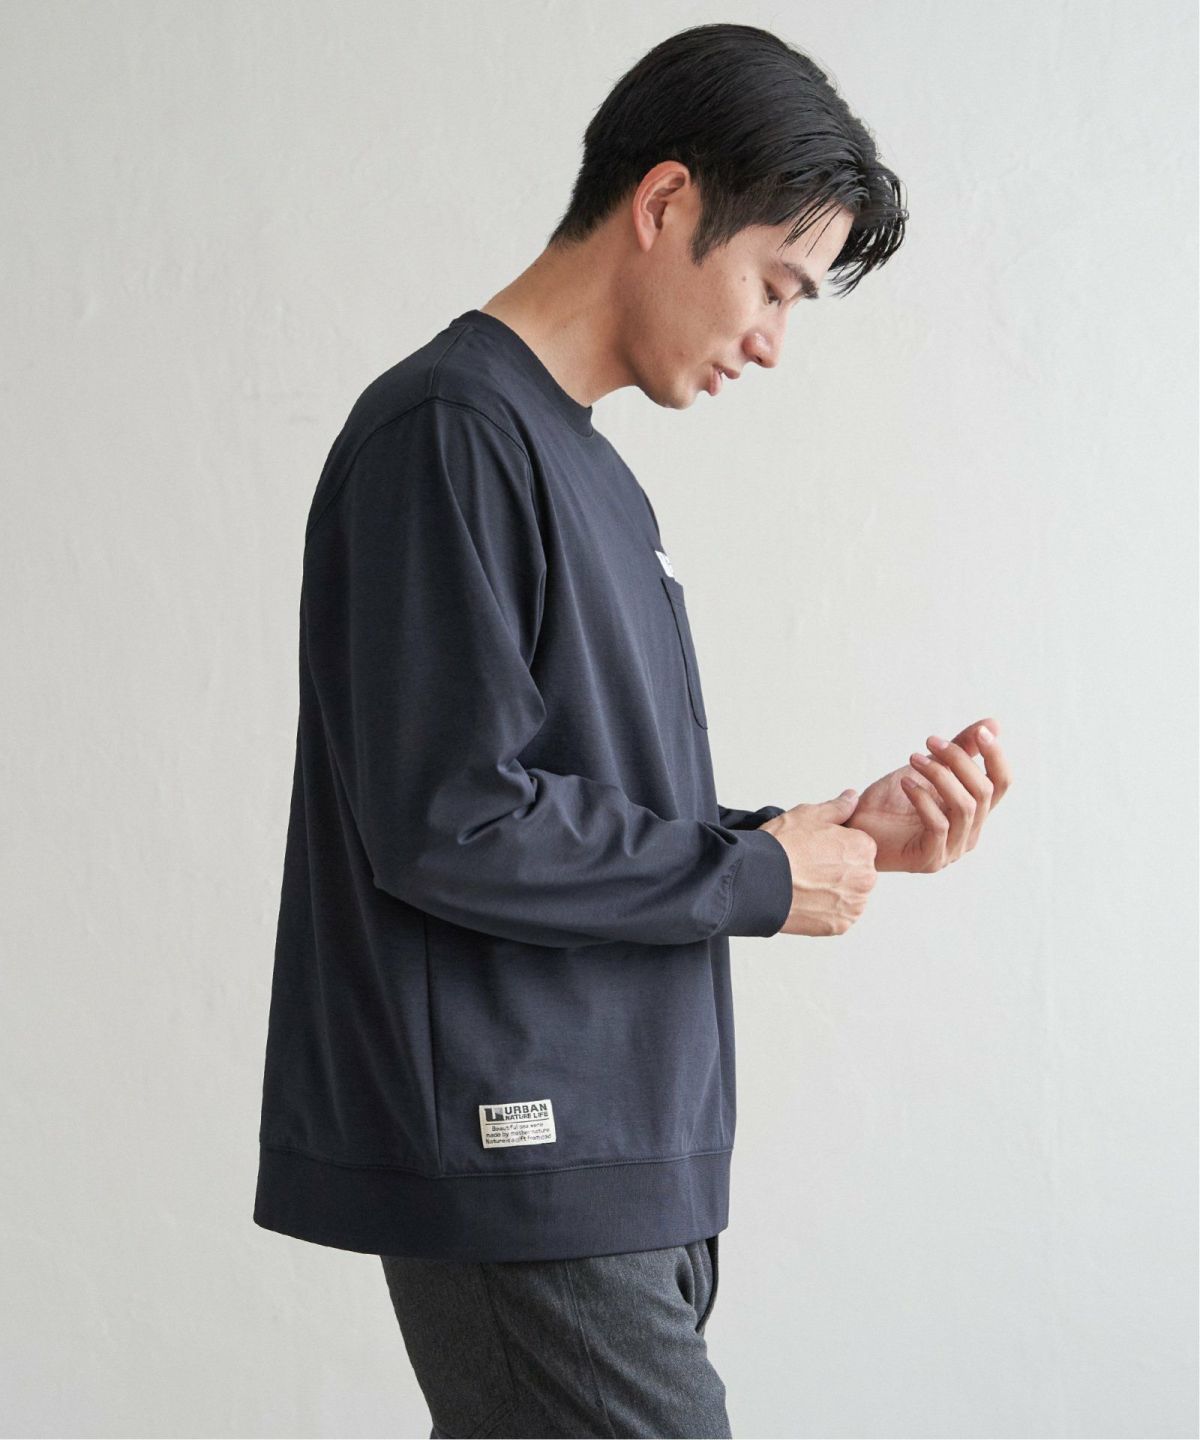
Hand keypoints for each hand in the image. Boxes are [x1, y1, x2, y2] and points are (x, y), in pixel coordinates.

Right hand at [759, 789, 878, 934]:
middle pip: (857, 872)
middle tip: (809, 866)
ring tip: (805, 884)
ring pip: (848, 895)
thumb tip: (852, 797)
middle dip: (838, 870)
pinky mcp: (839, 925)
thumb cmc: (782, 847)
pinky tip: (806, 899)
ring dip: (833, 892)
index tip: (818, 849)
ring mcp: (854, 904)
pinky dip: (824, 910)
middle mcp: (866, 877)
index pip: (859, 847)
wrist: (759, 880)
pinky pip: (837, 916)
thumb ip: (838, 807)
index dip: (836, 846)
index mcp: (863, 848)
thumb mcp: (810, 814)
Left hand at [842, 717, 1011, 872]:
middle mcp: (969, 833)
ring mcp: (951, 850)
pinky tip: (905, 784)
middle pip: (984, 792)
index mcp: (973, 812)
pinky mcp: (930, 859)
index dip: (996, 757)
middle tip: (930, 742)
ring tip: (914, 758)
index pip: (1001, 784)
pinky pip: (939, 825)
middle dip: (959, 760)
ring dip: (939, 776)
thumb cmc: (892, 803)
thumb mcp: (928, 768)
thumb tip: (991, 724)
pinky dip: (923, 799)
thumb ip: (960, 750)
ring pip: (964, 807)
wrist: (856, 829)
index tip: (980, 732)